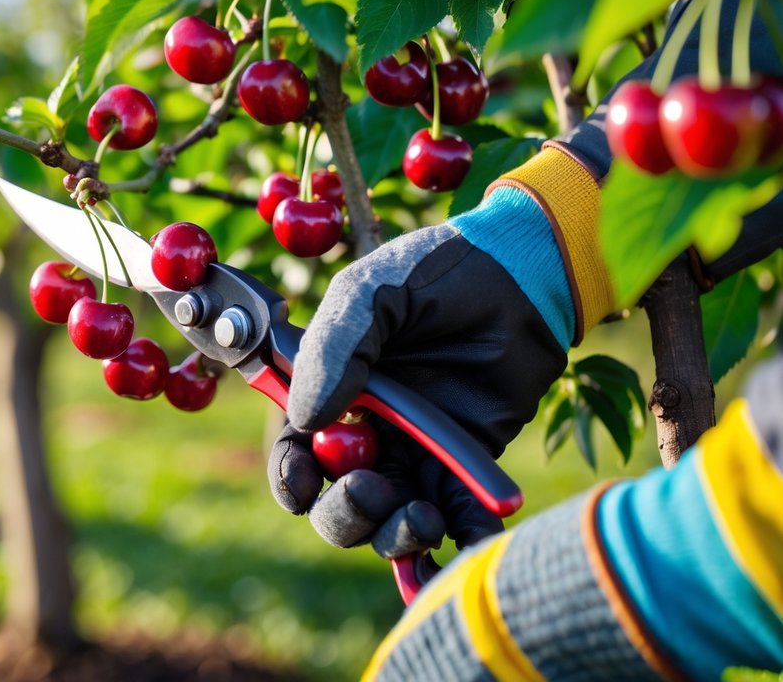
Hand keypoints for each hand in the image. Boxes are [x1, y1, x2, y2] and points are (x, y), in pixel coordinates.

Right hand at [269, 219, 568, 555]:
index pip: (297, 452)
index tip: (302, 485)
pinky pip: (459, 516)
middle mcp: (369, 432)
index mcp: (332, 393)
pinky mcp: (467, 464)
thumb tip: (307, 417)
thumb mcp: (370, 293)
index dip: (292, 478)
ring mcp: (417, 452)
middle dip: (345, 515)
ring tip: (423, 517)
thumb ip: (332, 348)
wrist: (520, 274)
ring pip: (391, 522)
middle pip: (338, 503)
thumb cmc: (436, 273)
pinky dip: (462, 539)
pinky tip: (469, 540)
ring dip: (395, 535)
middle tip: (370, 490)